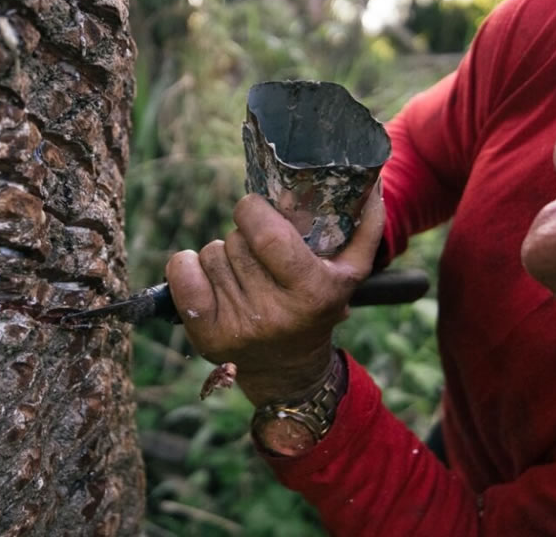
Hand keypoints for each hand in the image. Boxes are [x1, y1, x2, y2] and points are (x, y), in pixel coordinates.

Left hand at [164, 185, 384, 405]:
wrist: (288, 370)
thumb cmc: (317, 305)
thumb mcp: (349, 273)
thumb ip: (366, 229)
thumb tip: (373, 186)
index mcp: (313, 291)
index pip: (267, 234)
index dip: (253, 210)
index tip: (255, 209)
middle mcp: (275, 314)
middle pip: (236, 241)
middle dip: (242, 236)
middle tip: (257, 255)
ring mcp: (239, 328)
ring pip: (210, 254)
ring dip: (221, 255)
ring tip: (241, 275)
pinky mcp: (208, 338)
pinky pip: (182, 276)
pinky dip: (185, 266)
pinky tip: (204, 276)